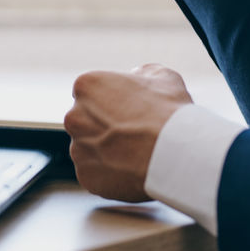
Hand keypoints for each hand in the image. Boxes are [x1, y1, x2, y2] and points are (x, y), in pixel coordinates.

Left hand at [63, 64, 194, 201]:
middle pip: (87, 121)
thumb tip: (135, 76)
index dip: (112, 102)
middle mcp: (74, 117)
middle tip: (134, 133)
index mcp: (86, 86)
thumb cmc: (169, 113)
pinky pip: (96, 174)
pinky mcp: (86, 177)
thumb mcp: (162, 77)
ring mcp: (78, 149)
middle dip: (105, 126)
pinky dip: (111, 174)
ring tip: (137, 154)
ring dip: (107, 151)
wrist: (175, 155)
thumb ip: (141, 73)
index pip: (91, 93)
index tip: (130, 111)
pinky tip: (132, 169)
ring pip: (90, 149)